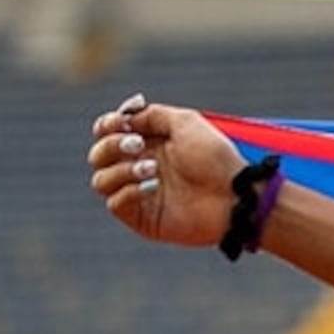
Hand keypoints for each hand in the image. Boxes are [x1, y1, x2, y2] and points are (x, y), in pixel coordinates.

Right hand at [85, 94, 245, 246]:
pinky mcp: (142, 218)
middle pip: (98, 155)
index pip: (106, 133)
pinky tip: (154, 186)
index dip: (107, 125)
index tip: (123, 123)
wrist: (235, 195)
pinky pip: (115, 203)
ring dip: (122, 170)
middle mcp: (138, 168)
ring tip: (152, 168)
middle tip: (138, 145)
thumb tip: (125, 117)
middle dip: (112, 145)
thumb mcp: (186, 122)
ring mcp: (139, 194)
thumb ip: (152, 115)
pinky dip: (129, 191)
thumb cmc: (216, 159)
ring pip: (100, 180)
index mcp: (147, 144)